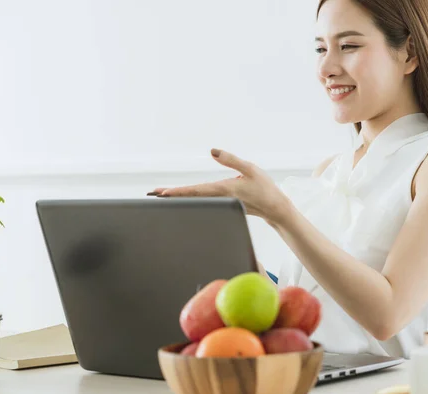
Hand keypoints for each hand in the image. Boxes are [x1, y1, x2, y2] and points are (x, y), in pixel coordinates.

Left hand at [147, 148, 292, 224]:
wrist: (275, 208)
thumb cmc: (265, 187)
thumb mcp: (250, 168)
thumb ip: (231, 159)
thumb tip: (212, 151)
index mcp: (224, 190)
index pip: (196, 191)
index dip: (178, 192)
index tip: (163, 193)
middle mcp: (219, 198)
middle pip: (191, 198)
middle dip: (171, 195)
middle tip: (152, 193)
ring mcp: (220, 203)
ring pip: (195, 200)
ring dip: (178, 197)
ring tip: (160, 194)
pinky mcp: (223, 204)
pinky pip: (202, 202)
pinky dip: (189, 198)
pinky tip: (182, 197)